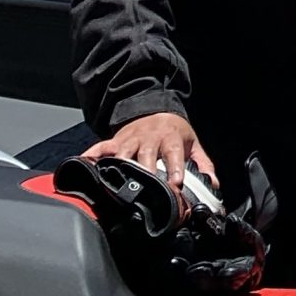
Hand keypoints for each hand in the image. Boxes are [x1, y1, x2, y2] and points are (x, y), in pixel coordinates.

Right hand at [85, 112, 214, 191]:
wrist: (153, 109)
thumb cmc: (174, 132)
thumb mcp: (192, 144)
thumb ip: (203, 165)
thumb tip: (213, 184)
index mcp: (171, 138)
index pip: (174, 153)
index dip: (175, 168)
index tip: (175, 183)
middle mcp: (149, 138)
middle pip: (147, 155)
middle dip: (146, 170)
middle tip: (146, 187)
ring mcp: (130, 139)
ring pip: (124, 153)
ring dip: (121, 166)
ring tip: (117, 183)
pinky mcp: (115, 141)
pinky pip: (100, 147)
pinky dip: (91, 155)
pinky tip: (83, 164)